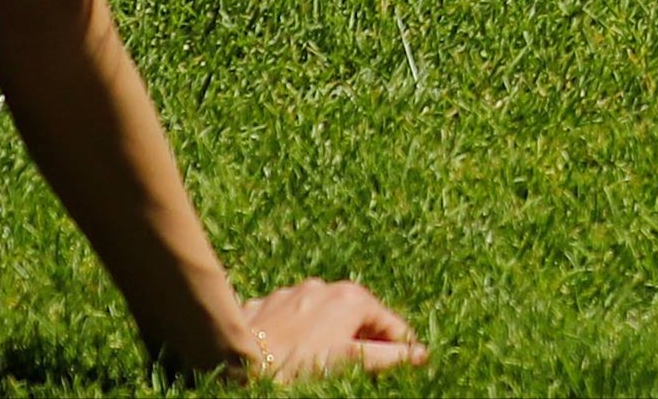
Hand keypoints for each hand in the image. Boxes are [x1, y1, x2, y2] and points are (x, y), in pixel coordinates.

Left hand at [235, 278, 425, 375]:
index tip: (397, 371)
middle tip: (354, 372)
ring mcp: (294, 292)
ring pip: (324, 318)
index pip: (391, 326)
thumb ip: (390, 357)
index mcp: (352, 297)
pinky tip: (291, 355)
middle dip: (361, 343)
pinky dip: (299, 334)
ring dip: (329, 338)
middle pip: (358, 320)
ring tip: (318, 366)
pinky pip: (294, 319)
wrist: (236, 360)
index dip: (399, 351)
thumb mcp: (349, 363)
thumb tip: (421, 354)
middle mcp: (326, 286)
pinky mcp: (268, 303)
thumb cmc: (296, 365)